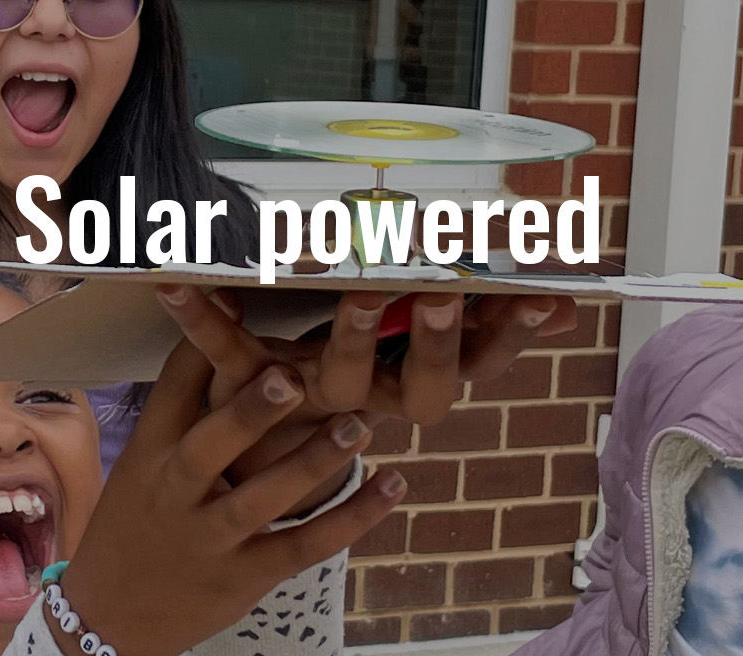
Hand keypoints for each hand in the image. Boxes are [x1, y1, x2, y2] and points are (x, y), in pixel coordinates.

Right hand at [52, 338, 406, 655]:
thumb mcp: (142, 461)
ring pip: (263, 499)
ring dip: (314, 461)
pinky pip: (304, 545)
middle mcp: (176, 492)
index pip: (173, 389)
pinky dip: (352, 518)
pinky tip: (392, 484)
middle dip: (249, 413)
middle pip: (209, 447)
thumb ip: (185, 402)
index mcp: (150, 452)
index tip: (234, 293)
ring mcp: (211, 537)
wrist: (110, 619)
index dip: (200, 340)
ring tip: (361, 422)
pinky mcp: (247, 576)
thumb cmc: (138, 521)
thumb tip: (226, 315)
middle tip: (291, 375)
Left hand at [155, 285, 577, 509]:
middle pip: (420, 386)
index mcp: (416, 383)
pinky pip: (228, 355)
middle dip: (437, 337)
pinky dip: (202, 317)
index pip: (482, 363)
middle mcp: (372, 400)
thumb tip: (565, 307)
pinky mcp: (252, 394)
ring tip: (361, 287)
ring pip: (340, 378)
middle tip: (446, 289)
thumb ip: (486, 322)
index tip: (543, 295)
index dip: (512, 335)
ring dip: (351, 333)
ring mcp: (313, 401)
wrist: (240, 465)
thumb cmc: (342, 377)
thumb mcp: (417, 343)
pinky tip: (176, 277)